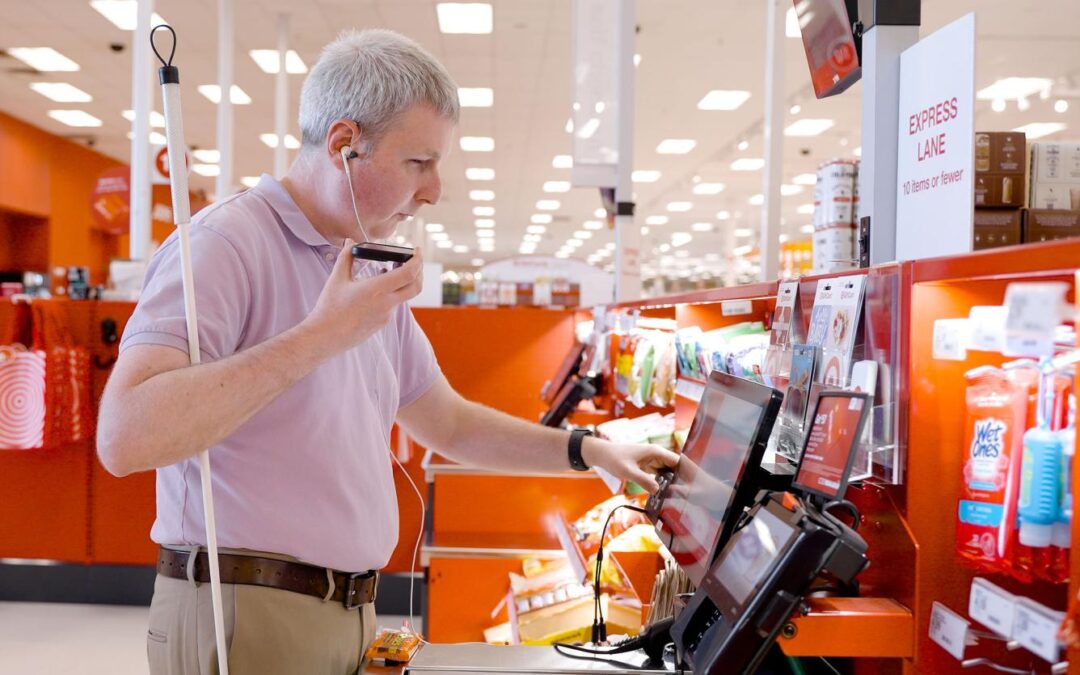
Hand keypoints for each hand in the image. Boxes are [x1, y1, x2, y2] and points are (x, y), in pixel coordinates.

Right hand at [303, 239, 423, 353]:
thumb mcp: (337, 279)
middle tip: (413, 261)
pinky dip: (391, 294)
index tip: (418, 250)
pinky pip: (393, 306)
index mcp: (377, 290)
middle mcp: (386, 304)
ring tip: (389, 271)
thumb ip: (346, 257)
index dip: (418, 260)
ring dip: (402, 283)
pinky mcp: (382, 324)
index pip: (409, 274)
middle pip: (415, 287)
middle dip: (419, 272)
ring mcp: (386, 316)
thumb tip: (350, 242)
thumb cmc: (329, 308)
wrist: (325, 337)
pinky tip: (377, 290)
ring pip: (403, 296)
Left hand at [582, 437, 679, 492]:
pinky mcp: (647, 466)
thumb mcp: (628, 471)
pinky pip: (659, 475)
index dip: (686, 473)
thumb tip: (658, 490)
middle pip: (675, 468)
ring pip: (668, 472)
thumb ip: (643, 480)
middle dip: (680, 480)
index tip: (693, 486)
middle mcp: (657, 455)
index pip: (678, 461)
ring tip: (677, 497)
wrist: (602, 454)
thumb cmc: (614, 458)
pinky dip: (662, 483)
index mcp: (656, 451)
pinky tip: (664, 493)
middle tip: (685, 496)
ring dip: (671, 483)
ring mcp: (653, 460)